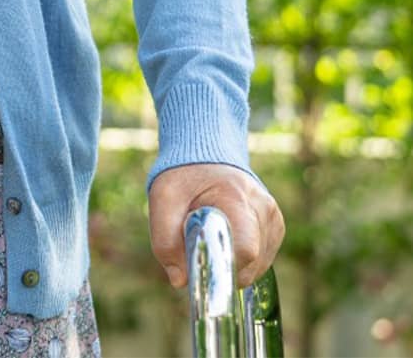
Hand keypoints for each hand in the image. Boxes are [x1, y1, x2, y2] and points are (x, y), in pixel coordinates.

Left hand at [148, 163, 284, 289]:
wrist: (205, 157)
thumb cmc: (183, 178)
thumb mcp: (163, 200)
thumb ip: (165, 240)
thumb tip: (180, 281)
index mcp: (237, 197)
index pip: (245, 249)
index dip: (223, 266)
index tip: (200, 266)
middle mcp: (263, 208)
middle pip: (251, 262)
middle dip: (222, 266)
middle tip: (198, 247)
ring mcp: (274, 219)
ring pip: (257, 266)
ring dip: (230, 262)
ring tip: (212, 235)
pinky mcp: (276, 228)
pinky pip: (260, 260)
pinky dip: (239, 259)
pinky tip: (225, 238)